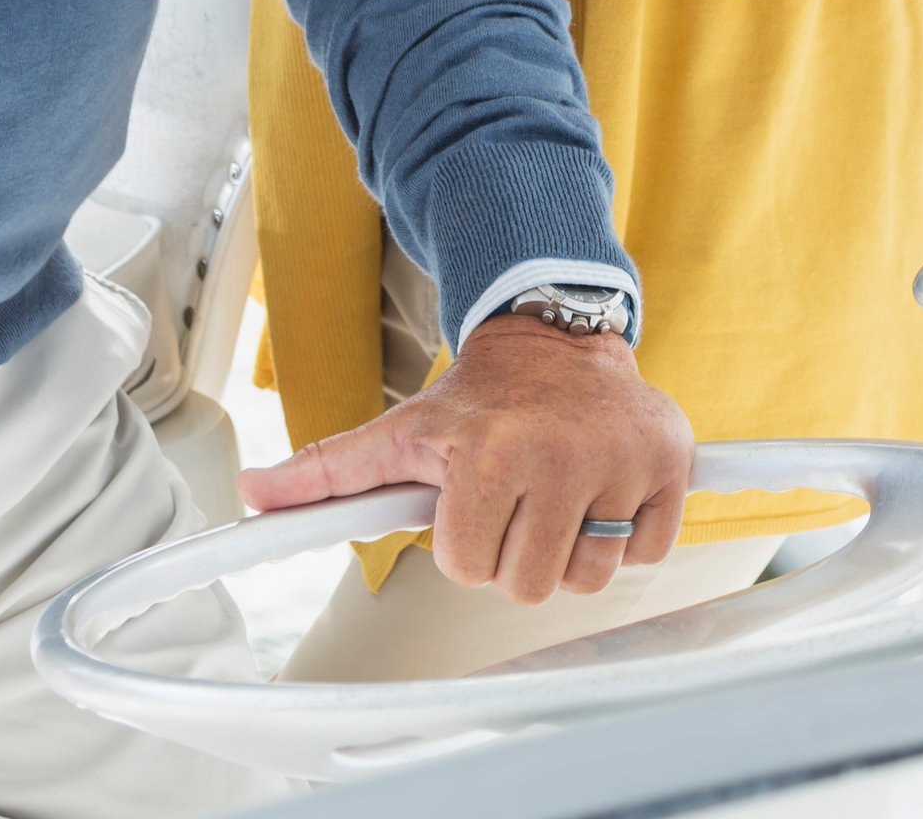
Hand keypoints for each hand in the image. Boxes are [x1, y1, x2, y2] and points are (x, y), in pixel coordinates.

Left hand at [237, 314, 693, 603]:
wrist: (555, 337)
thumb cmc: (477, 401)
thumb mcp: (399, 432)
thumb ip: (325, 473)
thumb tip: (250, 497)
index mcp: (487, 452)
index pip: (468, 568)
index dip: (464, 544)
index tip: (471, 502)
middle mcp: (558, 454)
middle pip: (529, 584)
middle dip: (517, 551)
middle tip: (515, 502)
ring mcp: (621, 460)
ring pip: (590, 577)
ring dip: (571, 549)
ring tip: (557, 496)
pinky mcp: (671, 463)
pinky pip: (649, 553)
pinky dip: (628, 535)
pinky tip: (601, 491)